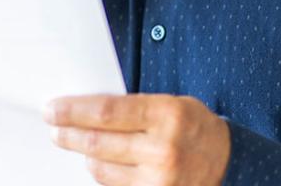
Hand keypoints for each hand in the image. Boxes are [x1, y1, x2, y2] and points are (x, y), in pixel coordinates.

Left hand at [44, 93, 230, 185]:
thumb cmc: (192, 127)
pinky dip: (101, 172)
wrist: (227, 161)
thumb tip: (84, 108)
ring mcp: (159, 179)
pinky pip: (112, 185)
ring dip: (84, 154)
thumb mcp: (170, 104)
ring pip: (99, 167)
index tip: (53, 109)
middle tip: (54, 126)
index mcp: (167, 115)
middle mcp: (163, 149)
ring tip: (80, 142)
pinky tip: (100, 161)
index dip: (73, 110)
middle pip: (97, 142)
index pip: (106, 111)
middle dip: (67, 133)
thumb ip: (133, 106)